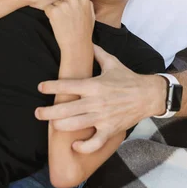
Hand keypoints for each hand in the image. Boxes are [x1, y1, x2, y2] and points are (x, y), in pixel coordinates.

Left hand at [35, 44, 167, 153]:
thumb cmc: (129, 78)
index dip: (52, 86)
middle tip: (37, 113)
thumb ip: (97, 53)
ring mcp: (103, 117)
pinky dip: (84, 146)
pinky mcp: (110, 129)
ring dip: (60, 126)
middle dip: (48, 112)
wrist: (149, 95)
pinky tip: (75, 145)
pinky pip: (95, 142)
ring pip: (76, 125)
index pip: (68, 85)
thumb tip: (88, 41)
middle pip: (67, 109)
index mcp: (95, 85)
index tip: (41, 87)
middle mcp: (96, 102)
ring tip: (52, 125)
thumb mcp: (113, 62)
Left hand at [44, 0, 94, 50]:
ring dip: (56, 10)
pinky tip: (57, 22)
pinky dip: (50, 14)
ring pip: (55, 2)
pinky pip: (48, 8)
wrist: (76, 45)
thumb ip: (86, 3)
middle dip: (63, 3)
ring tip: (64, 21)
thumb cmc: (84, 31)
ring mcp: (63, 5)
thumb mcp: (91, 14)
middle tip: (67, 16)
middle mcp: (74, 0)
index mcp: (84, 0)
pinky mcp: (54, 11)